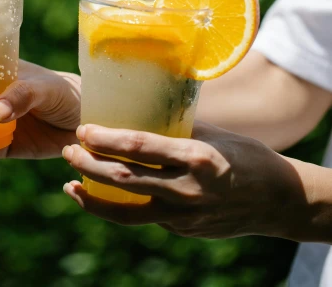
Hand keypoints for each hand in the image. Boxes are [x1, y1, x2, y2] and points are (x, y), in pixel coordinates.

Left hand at [62, 121, 306, 237]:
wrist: (276, 200)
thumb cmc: (243, 155)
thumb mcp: (212, 134)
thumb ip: (175, 129)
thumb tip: (138, 111)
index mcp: (195, 157)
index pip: (138, 147)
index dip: (105, 139)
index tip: (82, 130)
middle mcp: (187, 190)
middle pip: (124, 181)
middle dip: (88, 166)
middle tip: (67, 152)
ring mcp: (184, 217)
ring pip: (127, 212)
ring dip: (93, 199)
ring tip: (70, 186)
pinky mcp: (182, 232)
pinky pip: (145, 217)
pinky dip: (122, 206)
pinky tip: (106, 195)